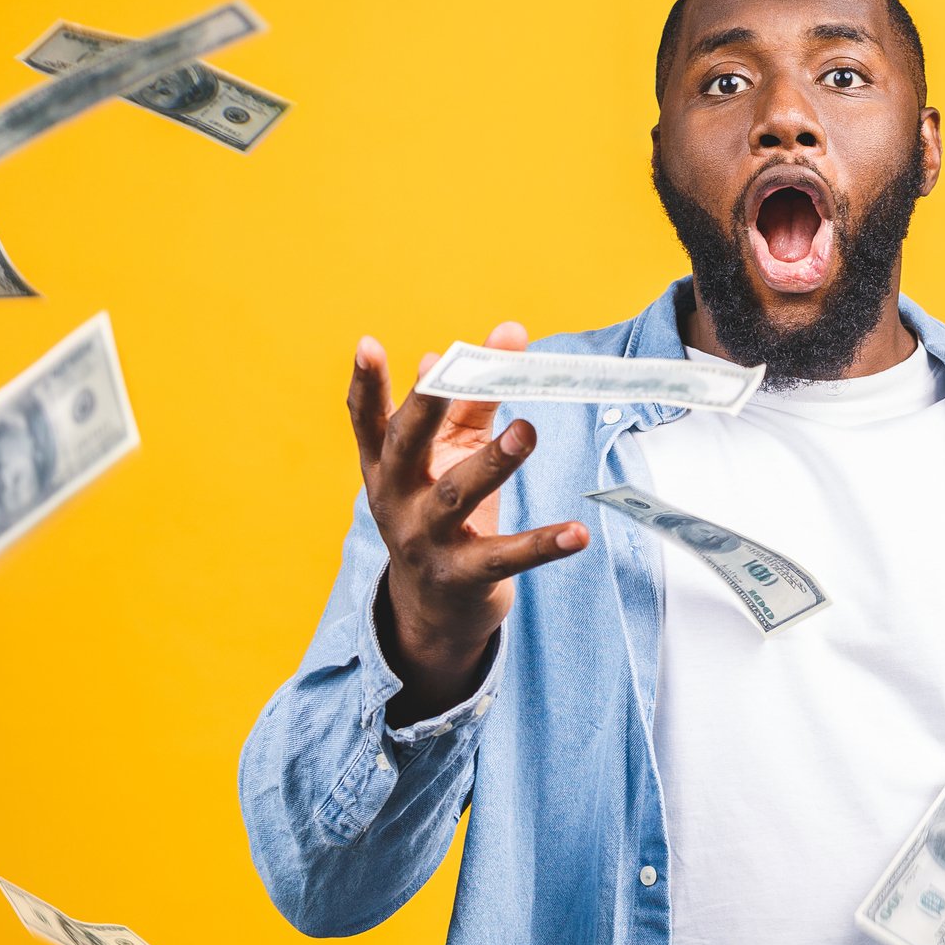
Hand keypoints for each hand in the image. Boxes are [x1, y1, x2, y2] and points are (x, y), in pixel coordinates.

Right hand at [347, 322, 588, 721]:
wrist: (432, 609)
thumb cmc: (440, 511)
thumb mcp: (449, 455)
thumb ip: (475, 397)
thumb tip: (504, 334)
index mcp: (388, 466)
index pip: (370, 420)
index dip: (367, 384)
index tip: (366, 344)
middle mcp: (397, 500)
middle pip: (407, 447)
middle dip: (427, 407)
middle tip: (450, 370)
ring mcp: (425, 541)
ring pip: (456, 496)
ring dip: (492, 462)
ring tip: (526, 430)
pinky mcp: (462, 576)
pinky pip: (506, 556)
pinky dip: (543, 544)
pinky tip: (578, 532)